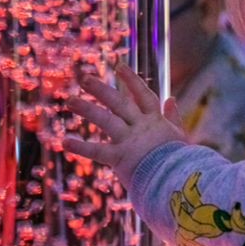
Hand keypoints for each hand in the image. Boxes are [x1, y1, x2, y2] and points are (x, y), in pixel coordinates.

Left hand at [63, 66, 185, 188]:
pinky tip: (64, 142)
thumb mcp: (179, 135)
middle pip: (119, 103)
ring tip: (69, 100)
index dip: (132, 80)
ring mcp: (130, 140)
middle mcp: (140, 127)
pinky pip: (97, 151)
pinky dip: (81, 147)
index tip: (120, 66)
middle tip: (83, 78)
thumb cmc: (180, 161)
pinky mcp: (121, 157)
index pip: (143, 95)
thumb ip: (173, 117)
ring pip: (106, 120)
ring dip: (87, 109)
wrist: (178, 179)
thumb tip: (172, 98)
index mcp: (155, 121)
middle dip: (101, 89)